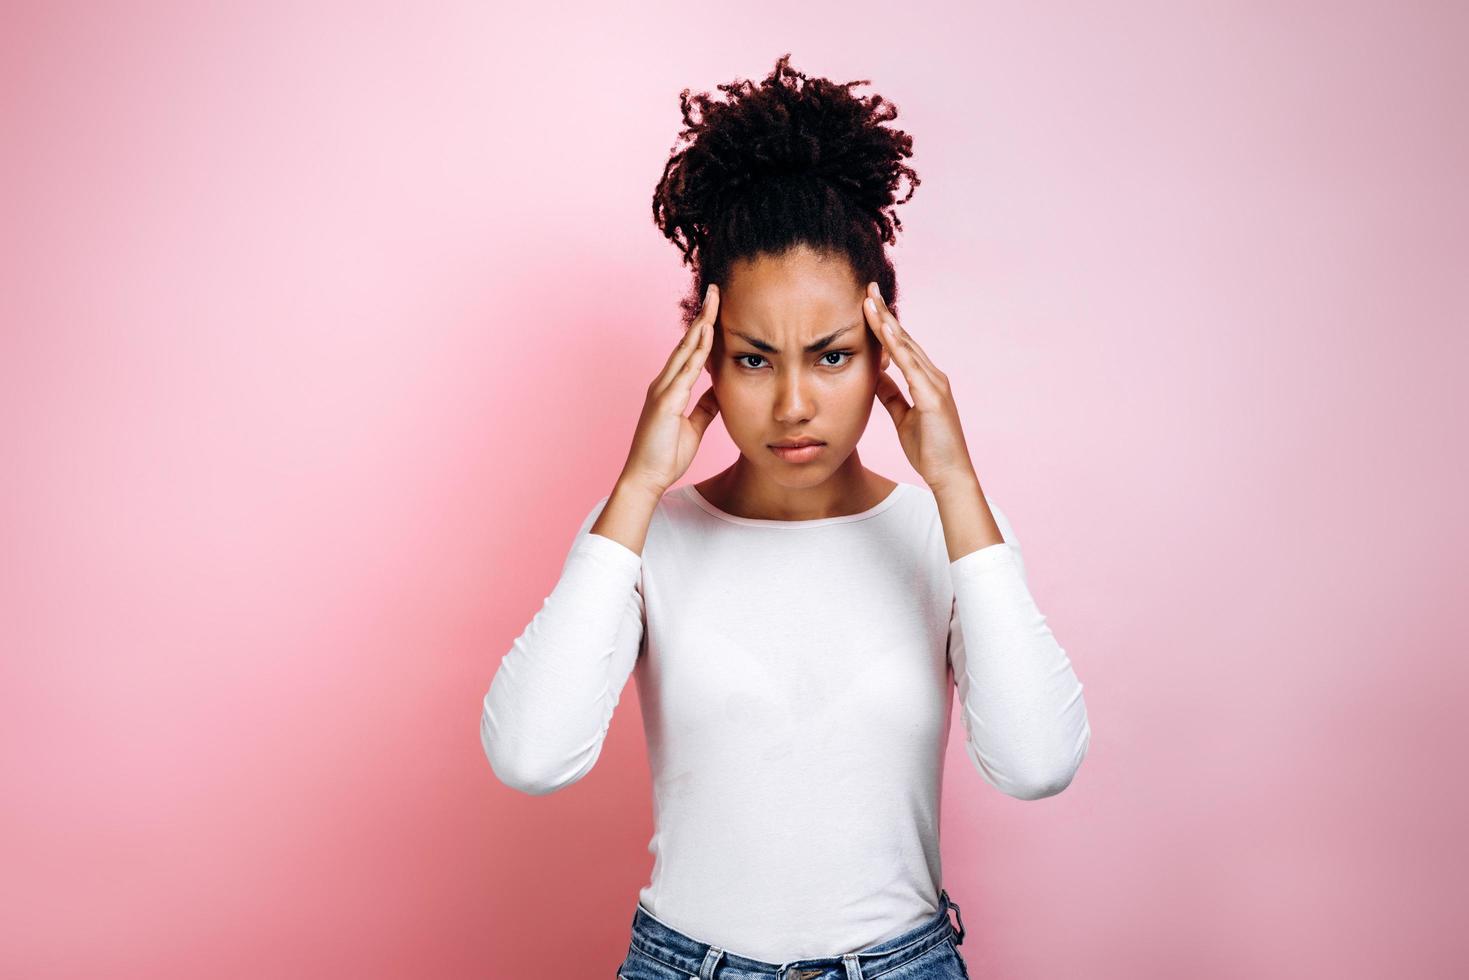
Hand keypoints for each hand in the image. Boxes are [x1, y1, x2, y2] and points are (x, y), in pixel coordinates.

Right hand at [617, 284, 721, 495]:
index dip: (703, 329)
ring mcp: (663, 390)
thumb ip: (704, 407)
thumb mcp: (693, 426)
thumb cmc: (665, 454)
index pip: (690, 352)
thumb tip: (719, 392)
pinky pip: (685, 371)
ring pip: (685, 350)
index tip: (716, 309)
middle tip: (715, 291)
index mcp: (671, 388)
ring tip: (714, 301)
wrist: (646, 477)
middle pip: (687, 342)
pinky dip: (696, 351)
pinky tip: (707, 334)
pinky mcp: (665, 401)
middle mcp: (664, 383)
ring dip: (700, 324)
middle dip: (702, 316)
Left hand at [864, 281, 977, 492]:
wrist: (949, 475)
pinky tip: (882, 332)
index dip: (884, 324)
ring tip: (869, 301)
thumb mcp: (903, 416)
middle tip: (868, 288)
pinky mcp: (932, 397)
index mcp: (925, 380)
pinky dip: (895, 347)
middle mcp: (932, 376)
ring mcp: (934, 384)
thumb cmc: (929, 449)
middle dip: (884, 313)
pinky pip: (910, 366)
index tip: (867, 304)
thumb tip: (875, 375)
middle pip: (903, 338)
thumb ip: (892, 394)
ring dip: (887, 323)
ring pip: (906, 346)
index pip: (900, 346)